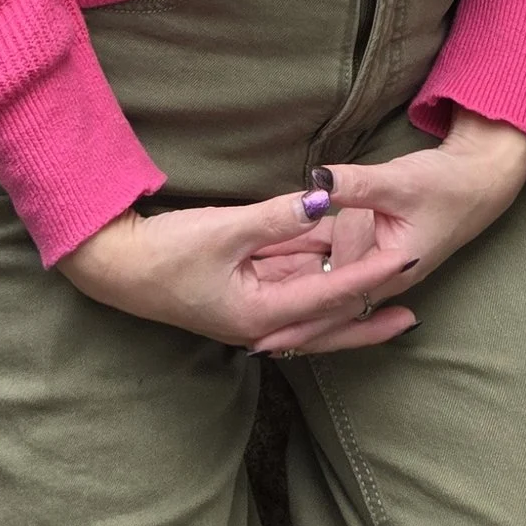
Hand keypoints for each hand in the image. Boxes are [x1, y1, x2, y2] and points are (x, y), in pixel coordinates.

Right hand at [57, 186, 416, 353]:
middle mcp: (260, 321)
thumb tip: (324, 202)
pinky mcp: (239, 290)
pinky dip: (313, 276)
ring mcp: (248, 308)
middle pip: (326, 323)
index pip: (328, 300)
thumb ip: (277, 217)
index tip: (405, 265)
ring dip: (343, 295)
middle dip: (368, 319)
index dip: (370, 281)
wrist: (114, 265)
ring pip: (309, 304)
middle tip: (411, 316)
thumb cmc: (165, 253)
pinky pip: (287, 286)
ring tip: (384, 288)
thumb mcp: (224, 231)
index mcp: (260, 316)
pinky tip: (334, 260)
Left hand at [247, 111, 525, 356]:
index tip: (267, 337)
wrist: (478, 181)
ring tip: (266, 325)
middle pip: (333, 309)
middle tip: (254, 348)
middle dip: (297, 328)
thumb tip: (315, 183)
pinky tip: (293, 280)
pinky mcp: (378, 253)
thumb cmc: (444, 184)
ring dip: (305, 306)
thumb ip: (354, 184)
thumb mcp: (398, 182)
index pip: (337, 304)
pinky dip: (319, 277)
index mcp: (390, 270)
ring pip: (336, 291)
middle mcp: (384, 279)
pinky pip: (343, 271)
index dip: (302, 321)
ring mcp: (381, 269)